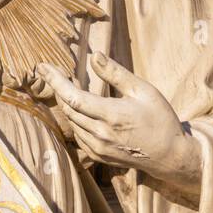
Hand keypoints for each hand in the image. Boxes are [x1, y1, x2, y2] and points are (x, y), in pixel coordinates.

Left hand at [30, 51, 202, 201]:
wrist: (170, 155)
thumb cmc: (160, 119)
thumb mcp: (143, 90)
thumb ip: (115, 74)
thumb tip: (94, 56)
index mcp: (111, 115)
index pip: (72, 97)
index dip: (55, 81)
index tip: (42, 67)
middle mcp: (100, 134)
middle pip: (67, 108)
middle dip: (58, 88)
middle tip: (55, 72)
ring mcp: (97, 148)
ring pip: (71, 122)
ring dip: (67, 103)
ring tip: (70, 87)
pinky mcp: (98, 156)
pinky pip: (78, 135)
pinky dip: (75, 119)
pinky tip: (81, 109)